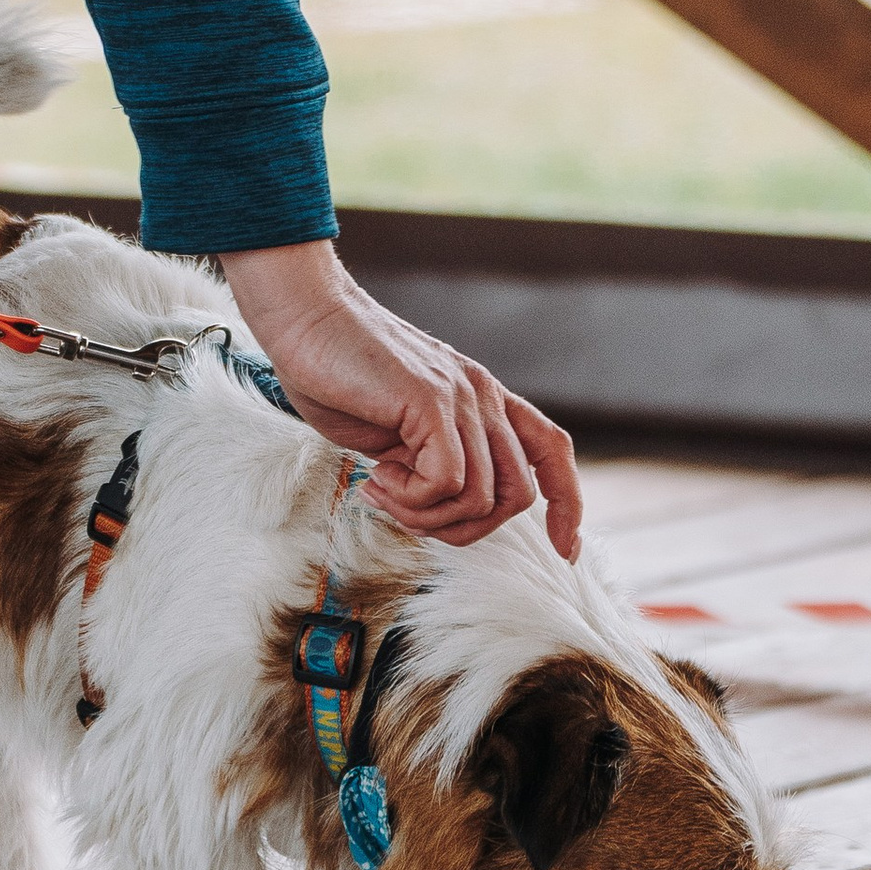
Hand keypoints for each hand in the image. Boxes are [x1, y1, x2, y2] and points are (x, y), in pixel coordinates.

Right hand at [220, 242, 581, 553]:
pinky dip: (410, 499)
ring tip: (382, 489)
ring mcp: (462, 396)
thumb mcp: (399, 430)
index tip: (565, 550)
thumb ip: (432, 459)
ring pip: (480, 499)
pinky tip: (375, 476)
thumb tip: (443, 509)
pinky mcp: (432, 401)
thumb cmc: (337, 374)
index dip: (566, 502)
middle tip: (405, 510)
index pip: (551, 450)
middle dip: (462, 528)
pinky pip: (446, 483)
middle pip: (516, 496)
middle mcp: (483, 396)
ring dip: (426, 516)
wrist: (304, 319)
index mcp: (482, 399)